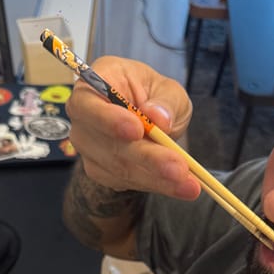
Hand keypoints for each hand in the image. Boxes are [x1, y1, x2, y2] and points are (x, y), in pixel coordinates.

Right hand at [66, 56, 200, 199]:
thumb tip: (159, 118)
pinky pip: (128, 182)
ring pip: (121, 168)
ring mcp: (89, 149)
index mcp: (93, 85)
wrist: (150, 118)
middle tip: (179, 168)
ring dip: (157, 178)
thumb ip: (165, 101)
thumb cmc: (153, 97)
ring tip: (189, 183)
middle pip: (109, 144)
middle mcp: (84, 120)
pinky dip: (157, 185)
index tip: (137, 131)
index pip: (89, 105)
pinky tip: (181, 187)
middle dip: (147, 158)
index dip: (109, 120)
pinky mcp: (101, 171)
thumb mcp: (168, 89)